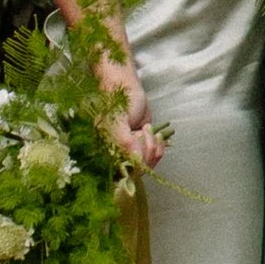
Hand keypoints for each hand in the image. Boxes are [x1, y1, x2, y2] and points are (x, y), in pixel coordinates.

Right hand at [95, 53, 160, 169]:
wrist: (127, 88)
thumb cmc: (118, 103)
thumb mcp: (117, 121)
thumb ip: (124, 142)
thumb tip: (135, 160)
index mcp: (104, 154)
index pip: (121, 175)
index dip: (134, 165)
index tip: (138, 145)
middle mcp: (116, 157)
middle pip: (137, 172)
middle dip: (146, 152)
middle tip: (144, 132)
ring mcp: (130, 153)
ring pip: (148, 166)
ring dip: (154, 148)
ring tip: (148, 129)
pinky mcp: (143, 147)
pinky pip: (154, 157)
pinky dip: (160, 147)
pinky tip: (157, 135)